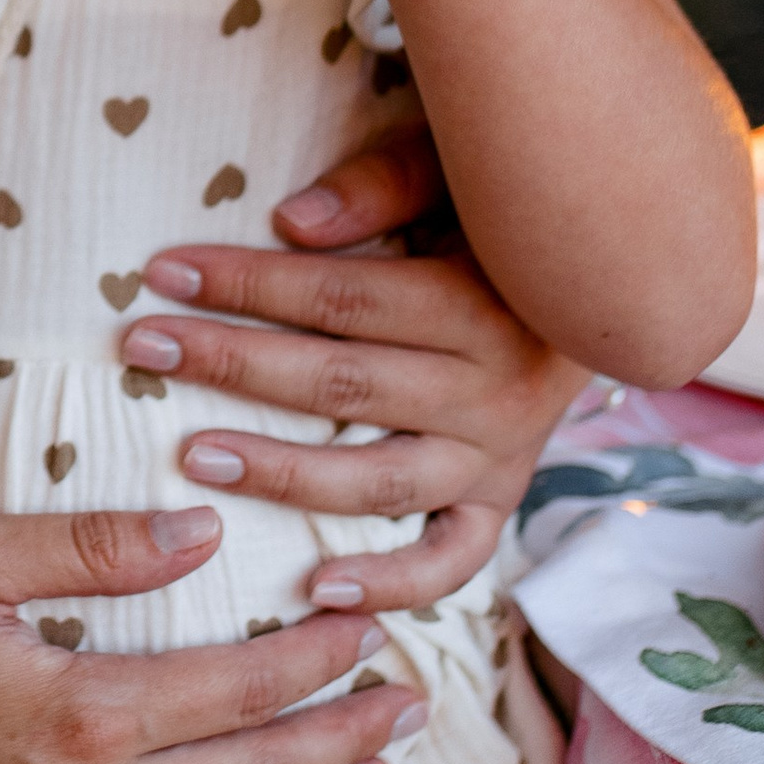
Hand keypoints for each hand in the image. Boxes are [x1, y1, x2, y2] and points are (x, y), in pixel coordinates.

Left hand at [121, 126, 581, 608]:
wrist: (621, 287)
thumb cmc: (515, 216)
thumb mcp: (465, 176)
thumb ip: (386, 187)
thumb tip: (289, 221)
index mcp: (487, 305)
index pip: (344, 299)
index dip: (249, 283)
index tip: (163, 271)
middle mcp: (499, 391)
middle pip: (344, 385)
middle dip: (233, 361)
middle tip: (142, 345)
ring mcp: (501, 458)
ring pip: (378, 479)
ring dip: (281, 473)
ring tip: (192, 454)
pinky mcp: (500, 503)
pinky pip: (450, 561)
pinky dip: (390, 583)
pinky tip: (315, 587)